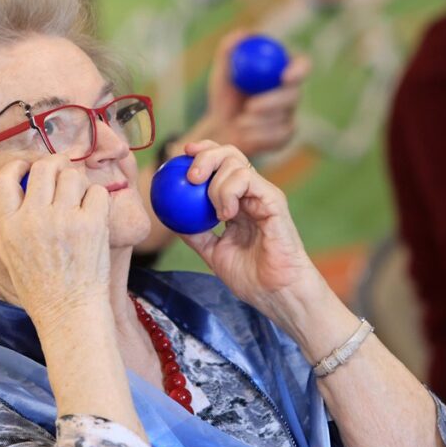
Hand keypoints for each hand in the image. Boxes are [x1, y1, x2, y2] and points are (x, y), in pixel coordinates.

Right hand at [0, 155, 112, 328]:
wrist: (69, 312)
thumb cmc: (40, 287)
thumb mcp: (9, 255)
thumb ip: (10, 221)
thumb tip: (21, 187)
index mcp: (9, 225)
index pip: (4, 179)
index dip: (17, 166)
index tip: (27, 168)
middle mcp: (33, 218)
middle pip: (43, 168)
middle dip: (54, 166)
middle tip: (61, 174)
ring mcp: (64, 219)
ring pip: (72, 175)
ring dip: (77, 183)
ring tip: (79, 200)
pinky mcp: (92, 224)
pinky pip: (97, 191)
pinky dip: (97, 198)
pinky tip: (93, 213)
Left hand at [177, 140, 329, 327]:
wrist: (275, 294)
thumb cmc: (250, 278)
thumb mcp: (213, 253)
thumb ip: (195, 234)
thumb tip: (170, 219)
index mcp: (238, 201)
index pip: (220, 163)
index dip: (201, 153)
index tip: (179, 156)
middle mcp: (252, 193)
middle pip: (229, 154)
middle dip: (205, 155)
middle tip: (190, 176)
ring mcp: (264, 195)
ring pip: (236, 164)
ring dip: (216, 184)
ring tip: (215, 214)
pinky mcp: (274, 201)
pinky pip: (248, 180)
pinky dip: (229, 191)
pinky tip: (225, 214)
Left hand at [197, 30, 310, 155]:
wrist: (220, 128)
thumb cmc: (224, 96)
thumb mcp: (222, 74)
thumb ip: (229, 52)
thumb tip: (242, 34)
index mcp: (283, 70)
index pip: (302, 65)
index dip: (299, 70)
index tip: (283, 76)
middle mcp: (292, 92)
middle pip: (295, 95)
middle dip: (272, 102)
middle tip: (250, 107)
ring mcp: (291, 114)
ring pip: (284, 118)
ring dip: (258, 122)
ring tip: (239, 122)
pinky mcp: (286, 135)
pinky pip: (279, 137)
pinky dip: (258, 136)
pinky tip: (245, 133)